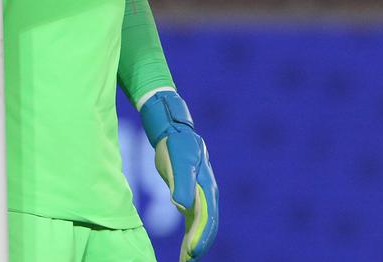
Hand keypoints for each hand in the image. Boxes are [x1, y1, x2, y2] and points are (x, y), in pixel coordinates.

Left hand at [139, 90, 218, 260]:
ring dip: (195, 244)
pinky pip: (194, 222)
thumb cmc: (177, 146)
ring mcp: (200, 197)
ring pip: (201, 226)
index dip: (200, 237)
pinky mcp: (190, 197)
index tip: (192, 254)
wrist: (175, 133)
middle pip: (207, 226)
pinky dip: (191, 237)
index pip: (205, 218)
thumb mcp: (179, 162)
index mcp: (206, 189)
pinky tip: (186, 250)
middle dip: (200, 245)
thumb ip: (181, 183)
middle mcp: (207, 195)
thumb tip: (182, 206)